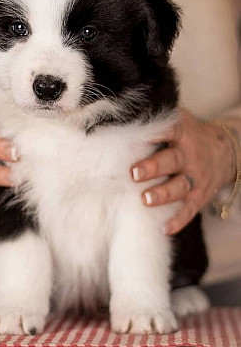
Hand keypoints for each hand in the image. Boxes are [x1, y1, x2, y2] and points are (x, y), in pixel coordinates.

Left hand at [131, 108, 235, 234]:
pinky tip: (164, 228)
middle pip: (172, 161)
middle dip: (153, 167)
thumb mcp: (178, 121)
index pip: (168, 131)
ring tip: (145, 200)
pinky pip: (189, 210)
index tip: (134, 138)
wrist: (225, 151)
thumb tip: (123, 118)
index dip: (153, 134)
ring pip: (179, 186)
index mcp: (182, 133)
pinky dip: (178, 220)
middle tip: (134, 173)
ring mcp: (196, 177)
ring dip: (163, 194)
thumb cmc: (187, 136)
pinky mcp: (200, 196)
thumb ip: (157, 121)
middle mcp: (189, 155)